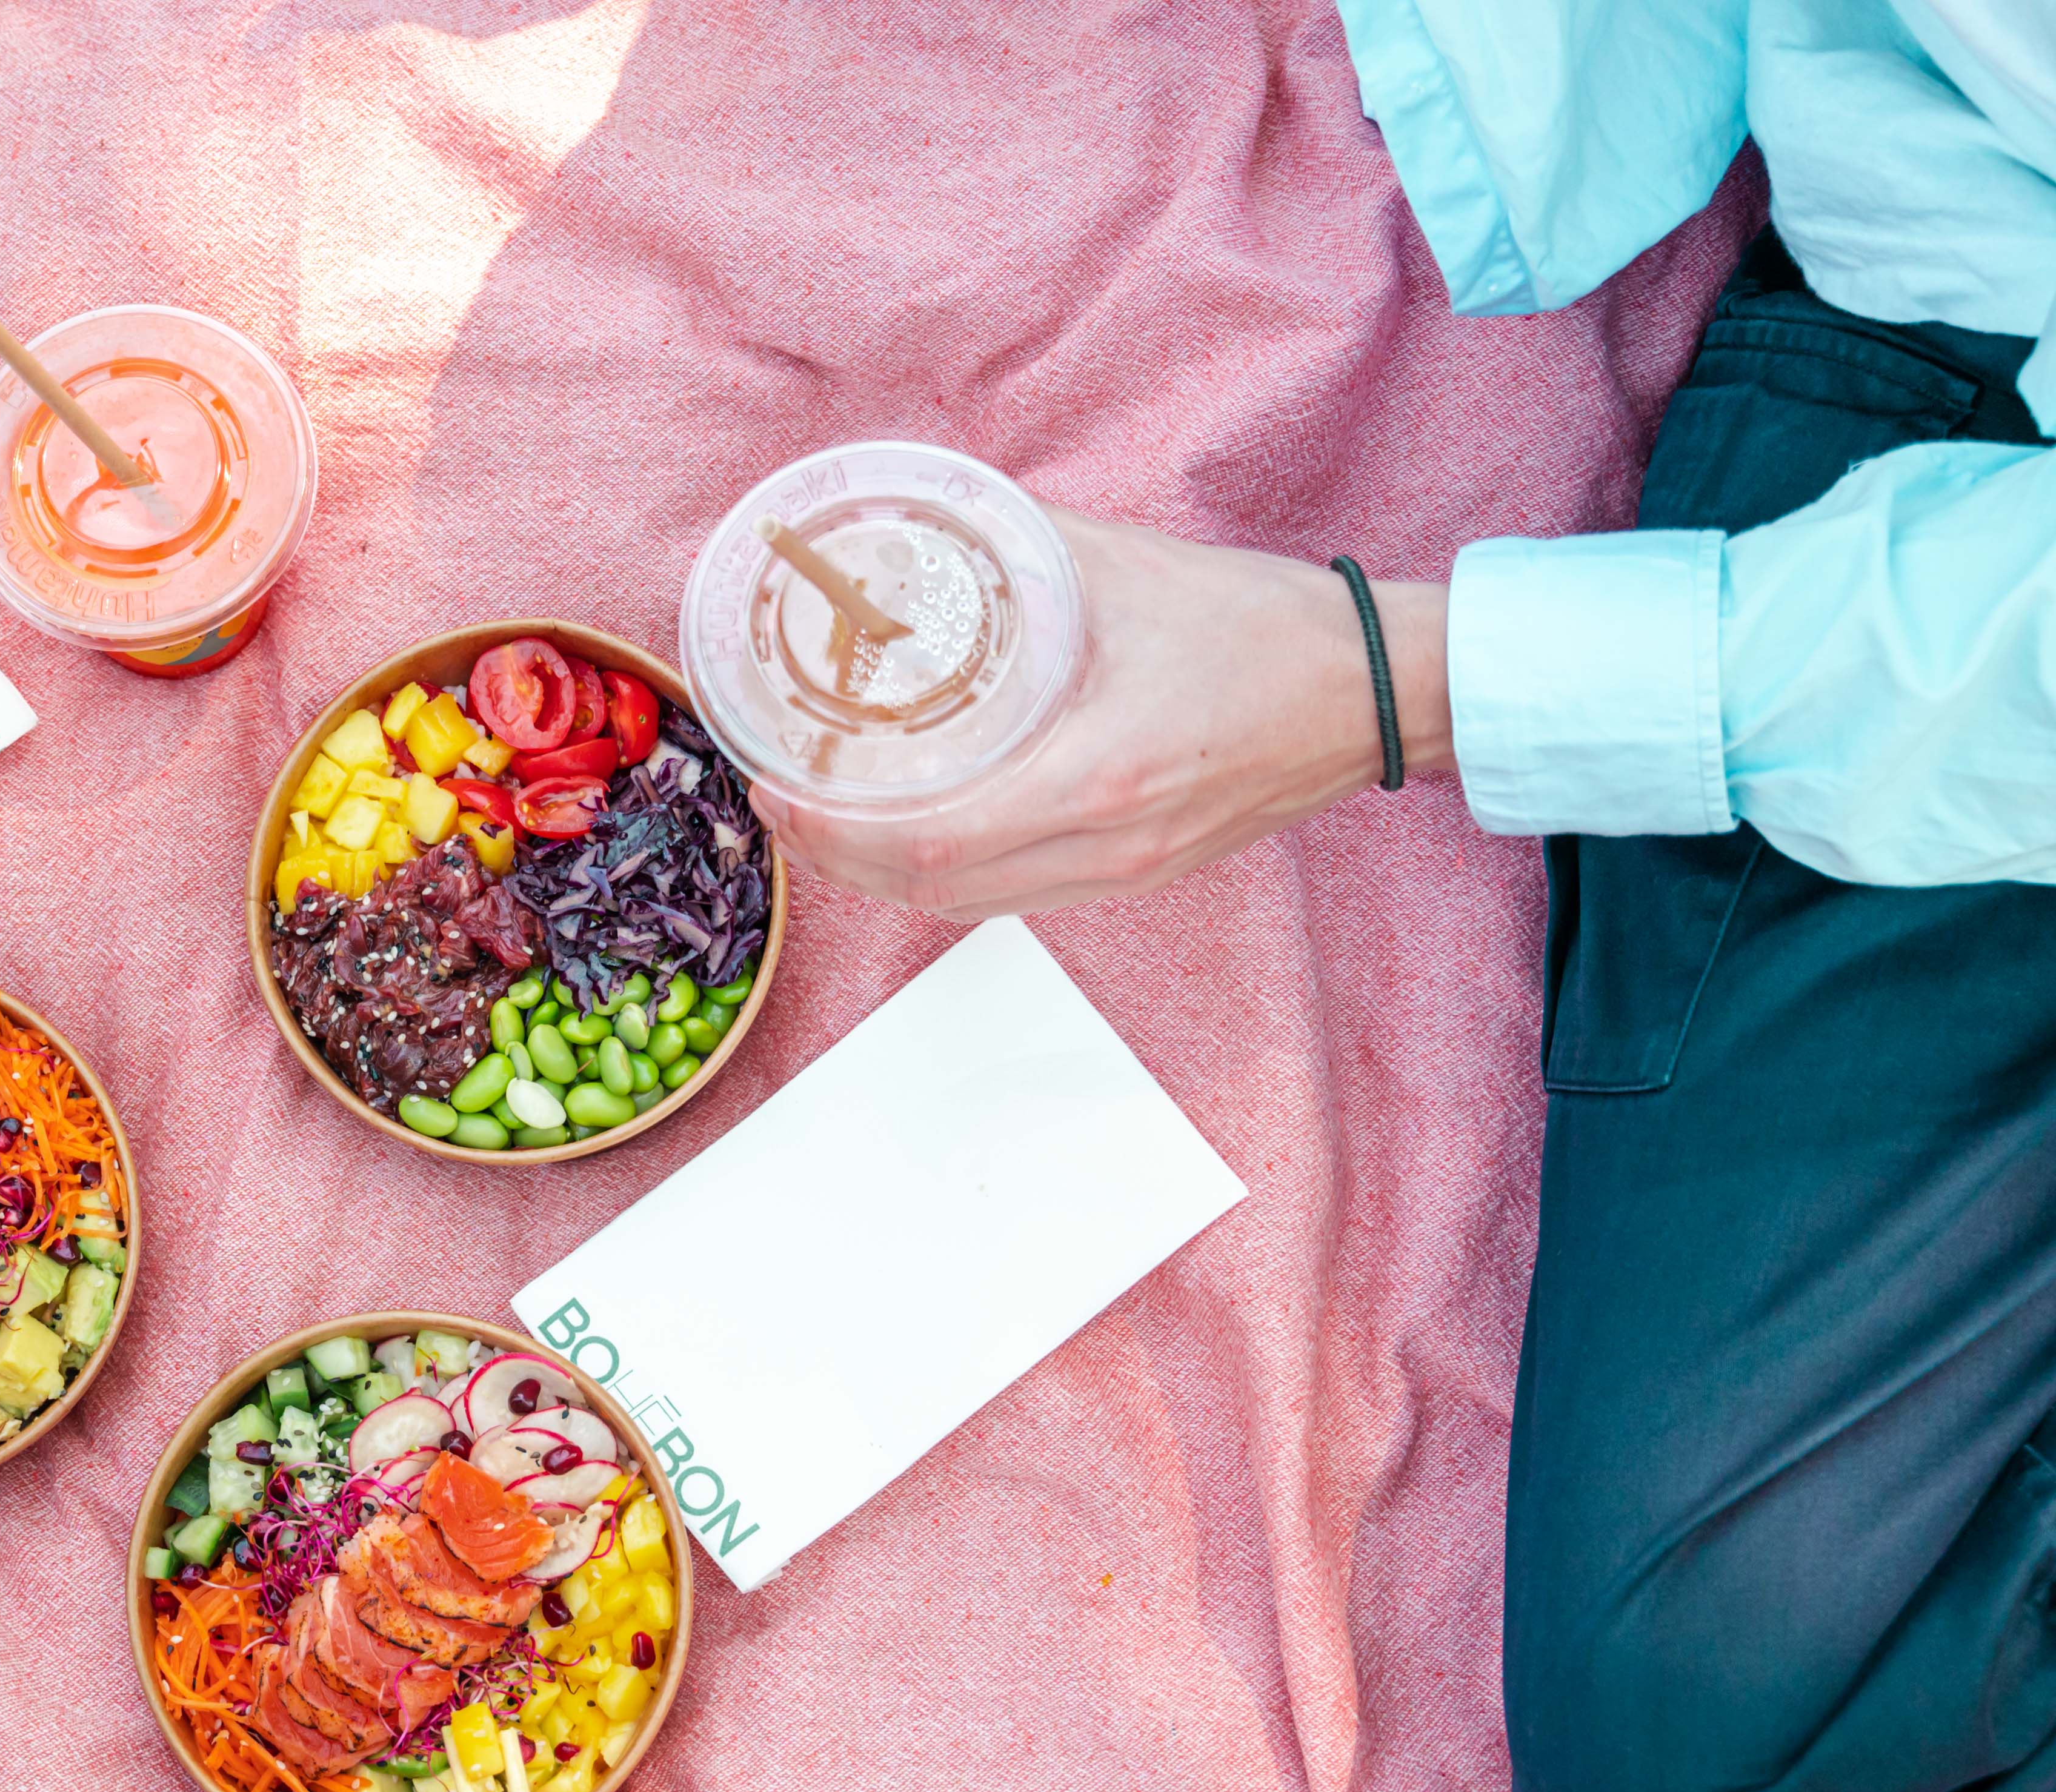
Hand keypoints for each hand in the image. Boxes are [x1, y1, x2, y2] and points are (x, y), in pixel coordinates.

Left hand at [769, 508, 1454, 918]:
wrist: (1375, 690)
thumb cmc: (1265, 626)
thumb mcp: (1128, 569)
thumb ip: (1020, 551)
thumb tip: (924, 526)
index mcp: (1099, 777)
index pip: (928, 840)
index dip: (832, 828)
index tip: (776, 783)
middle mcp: (1106, 846)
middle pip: (928, 890)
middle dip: (833, 856)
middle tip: (779, 799)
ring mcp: (1123, 872)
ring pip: (966, 905)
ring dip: (880, 873)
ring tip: (825, 818)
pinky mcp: (1138, 875)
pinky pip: (1013, 897)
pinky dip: (943, 875)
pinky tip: (911, 832)